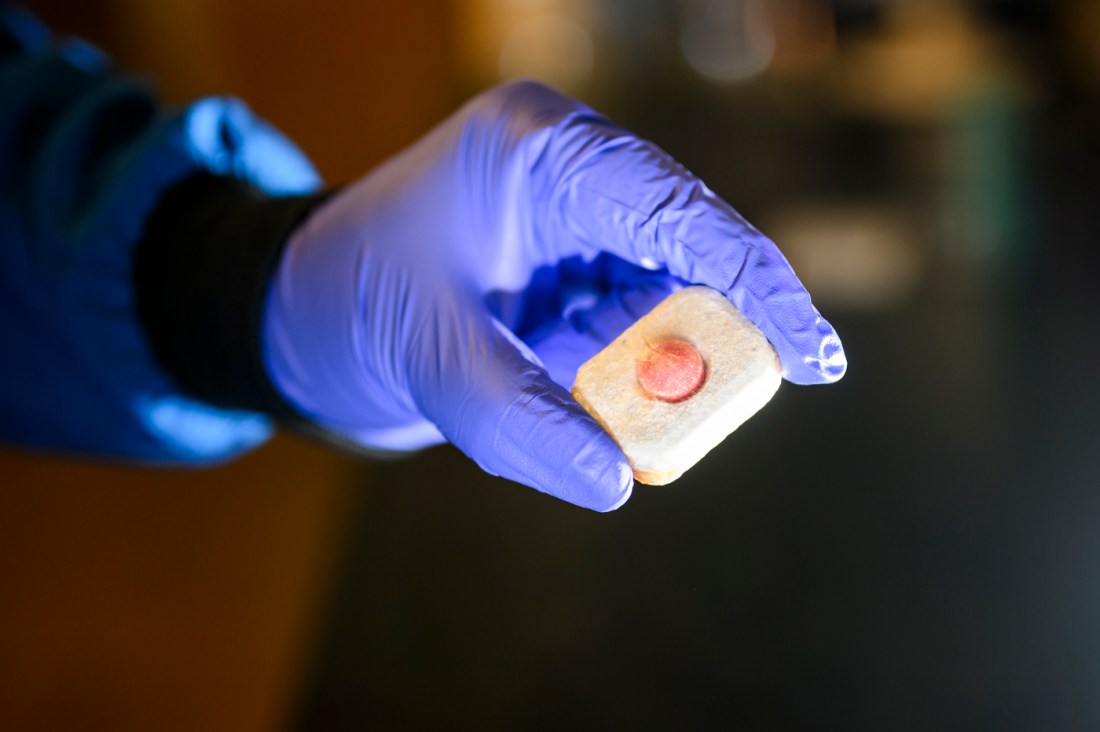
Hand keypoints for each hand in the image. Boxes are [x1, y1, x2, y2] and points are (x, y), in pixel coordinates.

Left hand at [262, 81, 844, 510]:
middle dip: (711, 339)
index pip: (682, 211)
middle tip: (727, 413)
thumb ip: (524, 424)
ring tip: (627, 423)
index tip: (817, 360)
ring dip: (665, 364)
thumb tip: (614, 484)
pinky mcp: (570, 257)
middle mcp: (571, 166)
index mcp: (541, 149)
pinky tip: (603, 407)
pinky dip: (634, 370)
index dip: (761, 286)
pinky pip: (633, 315)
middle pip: (690, 249)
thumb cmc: (355, 305)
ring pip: (668, 289)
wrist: (305, 309)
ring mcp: (573, 210)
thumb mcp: (433, 365)